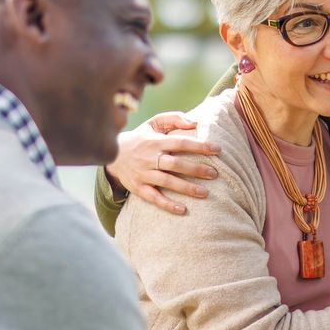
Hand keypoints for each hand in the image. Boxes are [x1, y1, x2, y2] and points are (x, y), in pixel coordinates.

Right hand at [105, 111, 220, 214]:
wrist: (112, 153)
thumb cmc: (141, 137)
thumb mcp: (154, 123)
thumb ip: (174, 119)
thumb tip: (195, 122)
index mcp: (155, 141)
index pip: (181, 143)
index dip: (200, 146)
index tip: (218, 150)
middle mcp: (150, 158)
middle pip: (176, 164)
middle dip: (197, 170)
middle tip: (215, 174)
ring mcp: (143, 174)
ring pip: (167, 182)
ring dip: (186, 188)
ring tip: (205, 193)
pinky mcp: (138, 187)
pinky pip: (153, 198)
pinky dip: (167, 205)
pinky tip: (183, 210)